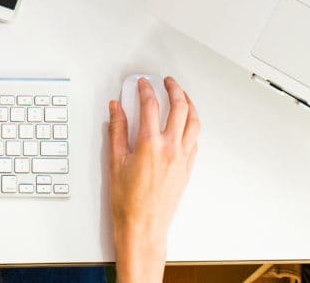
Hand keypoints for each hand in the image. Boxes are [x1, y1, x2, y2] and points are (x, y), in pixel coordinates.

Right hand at [108, 77, 199, 282]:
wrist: (143, 227)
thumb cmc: (127, 200)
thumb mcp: (115, 160)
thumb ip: (116, 129)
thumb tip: (115, 109)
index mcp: (150, 144)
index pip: (150, 105)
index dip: (146, 89)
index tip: (142, 83)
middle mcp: (170, 148)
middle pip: (179, 107)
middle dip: (174, 89)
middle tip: (167, 82)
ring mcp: (182, 158)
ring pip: (193, 122)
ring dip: (189, 104)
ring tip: (182, 96)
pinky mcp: (187, 168)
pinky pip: (194, 139)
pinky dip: (191, 125)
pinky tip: (185, 123)